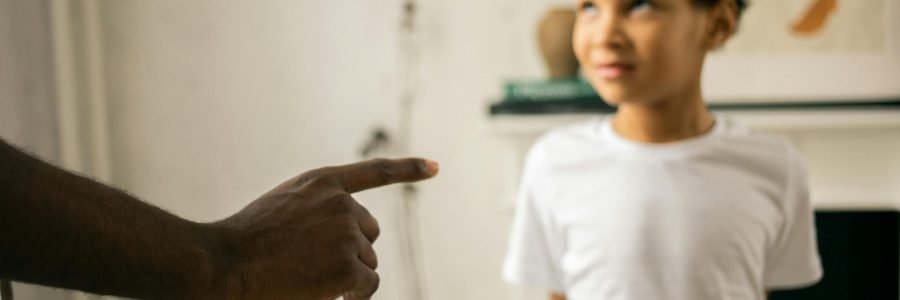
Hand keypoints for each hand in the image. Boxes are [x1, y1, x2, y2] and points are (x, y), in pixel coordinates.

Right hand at [206, 158, 438, 298]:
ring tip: (310, 279)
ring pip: (367, 262)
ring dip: (348, 276)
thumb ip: (319, 208)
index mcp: (322, 181)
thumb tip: (359, 238)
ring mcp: (344, 233)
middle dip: (352, 251)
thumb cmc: (245, 240)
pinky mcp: (346, 265)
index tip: (437, 166)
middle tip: (317, 266)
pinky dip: (354, 296)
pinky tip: (331, 298)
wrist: (224, 264)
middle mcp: (340, 202)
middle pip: (369, 232)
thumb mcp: (284, 205)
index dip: (409, 169)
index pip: (375, 172)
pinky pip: (367, 285)